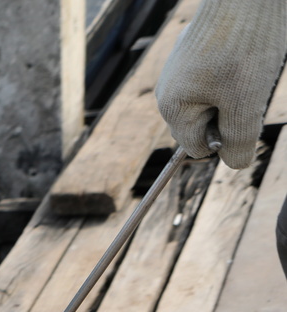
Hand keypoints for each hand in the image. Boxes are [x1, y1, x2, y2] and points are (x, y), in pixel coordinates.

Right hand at [156, 0, 286, 168]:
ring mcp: (176, 72)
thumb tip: (234, 164)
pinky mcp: (189, 55)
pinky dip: (229, 74)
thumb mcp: (246, 103)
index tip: (242, 109)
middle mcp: (166, 92)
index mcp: (172, 108)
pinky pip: (209, 80)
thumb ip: (239, 140)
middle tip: (246, 86)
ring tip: (245, 67)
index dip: (226, 137)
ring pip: (208, 102)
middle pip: (202, 126)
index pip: (198, 148)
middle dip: (226, 115)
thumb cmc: (246, 48)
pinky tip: (240, 52)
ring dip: (231, 94)